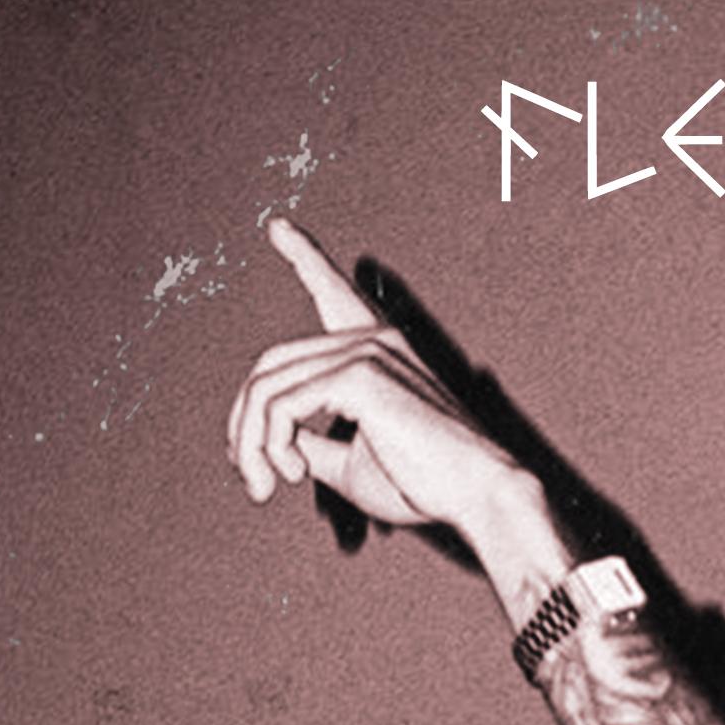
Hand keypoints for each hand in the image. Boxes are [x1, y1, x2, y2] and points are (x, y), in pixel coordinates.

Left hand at [226, 219, 531, 545]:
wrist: (478, 495)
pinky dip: (272, 444)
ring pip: (266, 389)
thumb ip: (311, 440)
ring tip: (268, 484)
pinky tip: (293, 474)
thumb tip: (272, 441)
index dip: (305, 258)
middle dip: (245, 426)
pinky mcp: (358, 376)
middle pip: (271, 367)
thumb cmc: (428, 485)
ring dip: (253, 445)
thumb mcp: (351, 460)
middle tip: (256, 479)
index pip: (334, 294)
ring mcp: (364, 352)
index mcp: (377, 352)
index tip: (279, 229)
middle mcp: (370, 340)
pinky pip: (280, 405)